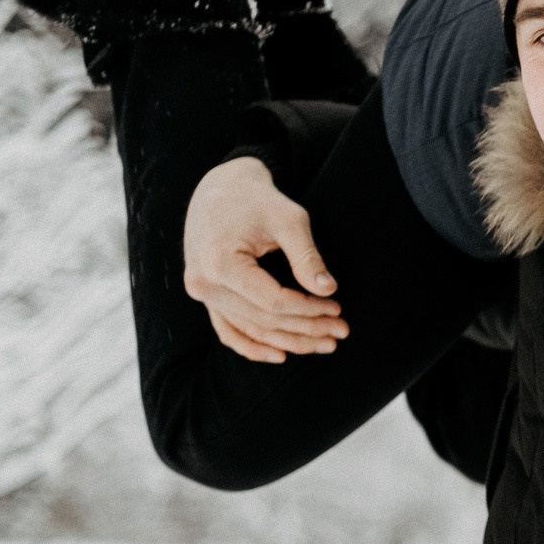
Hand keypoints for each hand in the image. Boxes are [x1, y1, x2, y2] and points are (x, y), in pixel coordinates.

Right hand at [181, 156, 348, 362]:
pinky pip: (227, 329)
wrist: (220, 189)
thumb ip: (307, 256)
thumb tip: (329, 290)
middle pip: (263, 320)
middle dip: (306, 329)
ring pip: (249, 329)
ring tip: (325, 343)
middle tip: (342, 332)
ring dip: (288, 341)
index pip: (272, 302)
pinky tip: (281, 355)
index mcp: (220, 263)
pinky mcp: (205, 294)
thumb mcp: (289, 219)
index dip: (309, 310)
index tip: (338, 308)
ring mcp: (201, 292)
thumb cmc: (258, 199)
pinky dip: (252, 346)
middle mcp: (204, 283)